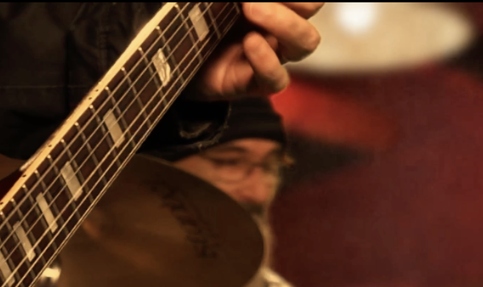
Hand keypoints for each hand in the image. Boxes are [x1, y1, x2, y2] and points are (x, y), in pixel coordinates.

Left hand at [188, 3, 323, 99]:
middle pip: (311, 6)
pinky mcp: (255, 83)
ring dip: (285, 22)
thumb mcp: (213, 2)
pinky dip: (266, 61)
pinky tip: (249, 43)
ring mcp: (270, 54)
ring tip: (251, 8)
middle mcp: (277, 25)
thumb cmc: (196, 17)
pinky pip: (277, 78)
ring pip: (305, 41)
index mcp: (273, 3)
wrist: (170, 56)